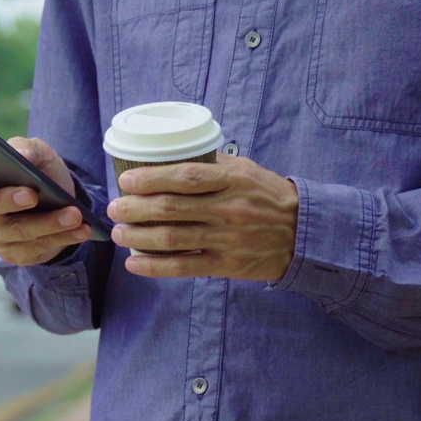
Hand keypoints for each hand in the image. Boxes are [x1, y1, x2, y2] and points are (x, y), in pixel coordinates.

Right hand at [0, 137, 92, 265]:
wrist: (61, 199)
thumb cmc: (39, 172)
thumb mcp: (38, 153)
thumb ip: (27, 147)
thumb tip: (21, 153)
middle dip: (9, 201)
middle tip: (32, 195)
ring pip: (19, 231)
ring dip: (49, 223)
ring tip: (74, 214)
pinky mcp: (16, 253)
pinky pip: (37, 247)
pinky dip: (62, 238)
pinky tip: (81, 230)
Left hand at [106, 155, 298, 280]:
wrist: (305, 234)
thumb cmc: (268, 197)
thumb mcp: (247, 170)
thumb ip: (213, 163)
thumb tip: (172, 153)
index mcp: (233, 180)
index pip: (185, 176)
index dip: (151, 178)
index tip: (127, 180)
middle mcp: (229, 209)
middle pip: (171, 208)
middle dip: (135, 208)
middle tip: (115, 208)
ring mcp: (227, 239)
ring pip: (172, 239)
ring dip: (138, 237)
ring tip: (119, 233)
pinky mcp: (227, 264)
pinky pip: (184, 267)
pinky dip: (155, 267)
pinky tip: (134, 263)